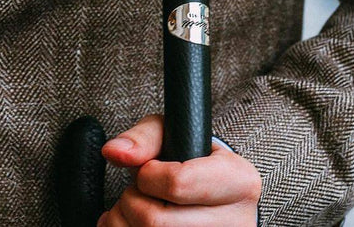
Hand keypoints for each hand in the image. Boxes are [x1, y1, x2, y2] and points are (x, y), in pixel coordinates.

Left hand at [99, 114, 260, 225]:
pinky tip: (131, 225)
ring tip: (133, 208)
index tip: (149, 170)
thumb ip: (143, 138)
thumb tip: (115, 152)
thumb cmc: (190, 160)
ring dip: (125, 221)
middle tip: (138, 191)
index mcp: (238, 180)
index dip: (149, 175)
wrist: (212, 195)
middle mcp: (237, 221)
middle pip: (156, 221)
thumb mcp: (172, 135)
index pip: (177, 182)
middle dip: (132, 201)